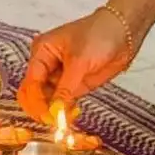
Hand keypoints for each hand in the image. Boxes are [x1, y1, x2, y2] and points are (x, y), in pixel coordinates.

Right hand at [17, 9, 131, 121]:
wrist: (124, 33)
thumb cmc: (99, 34)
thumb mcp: (79, 60)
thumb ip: (65, 88)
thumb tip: (54, 111)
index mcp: (42, 51)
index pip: (31, 83)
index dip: (36, 102)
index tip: (47, 116)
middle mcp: (47, 65)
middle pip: (34, 94)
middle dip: (41, 108)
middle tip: (54, 121)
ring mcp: (60, 76)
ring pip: (47, 101)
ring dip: (53, 112)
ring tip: (65, 119)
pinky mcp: (74, 85)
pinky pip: (62, 102)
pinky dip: (64, 111)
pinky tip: (72, 114)